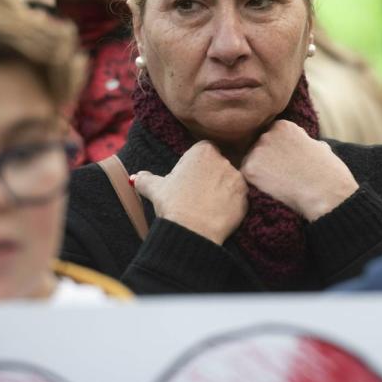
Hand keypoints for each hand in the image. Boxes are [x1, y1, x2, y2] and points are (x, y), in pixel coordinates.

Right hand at [132, 142, 247, 244]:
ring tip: (208, 205)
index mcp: (202, 151)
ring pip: (230, 180)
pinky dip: (231, 204)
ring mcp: (237, 178)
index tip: (189, 179)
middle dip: (211, 176)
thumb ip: (146, 179)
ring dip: (222, 189)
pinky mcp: (245, 197)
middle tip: (198, 194)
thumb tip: (136, 178)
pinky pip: (239, 197)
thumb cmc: (173, 205)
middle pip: (218, 164)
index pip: (204, 150)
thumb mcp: (155, 189)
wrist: (192, 231)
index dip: (197, 165)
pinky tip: (219, 213)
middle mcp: (223, 160)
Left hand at [240, 120, 358, 220]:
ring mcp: (257, 150)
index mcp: (283, 125)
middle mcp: (267, 133)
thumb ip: (304, 141)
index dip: (278, 151)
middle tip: (282, 175)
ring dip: (259, 171)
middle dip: (266, 159)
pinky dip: (255, 184)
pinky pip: (246, 177)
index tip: (288, 163)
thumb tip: (307, 143)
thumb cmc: (328, 172)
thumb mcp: (319, 146)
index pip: (271, 135)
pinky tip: (271, 189)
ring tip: (278, 183)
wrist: (326, 192)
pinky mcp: (249, 169)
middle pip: (258, 146)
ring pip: (250, 161)